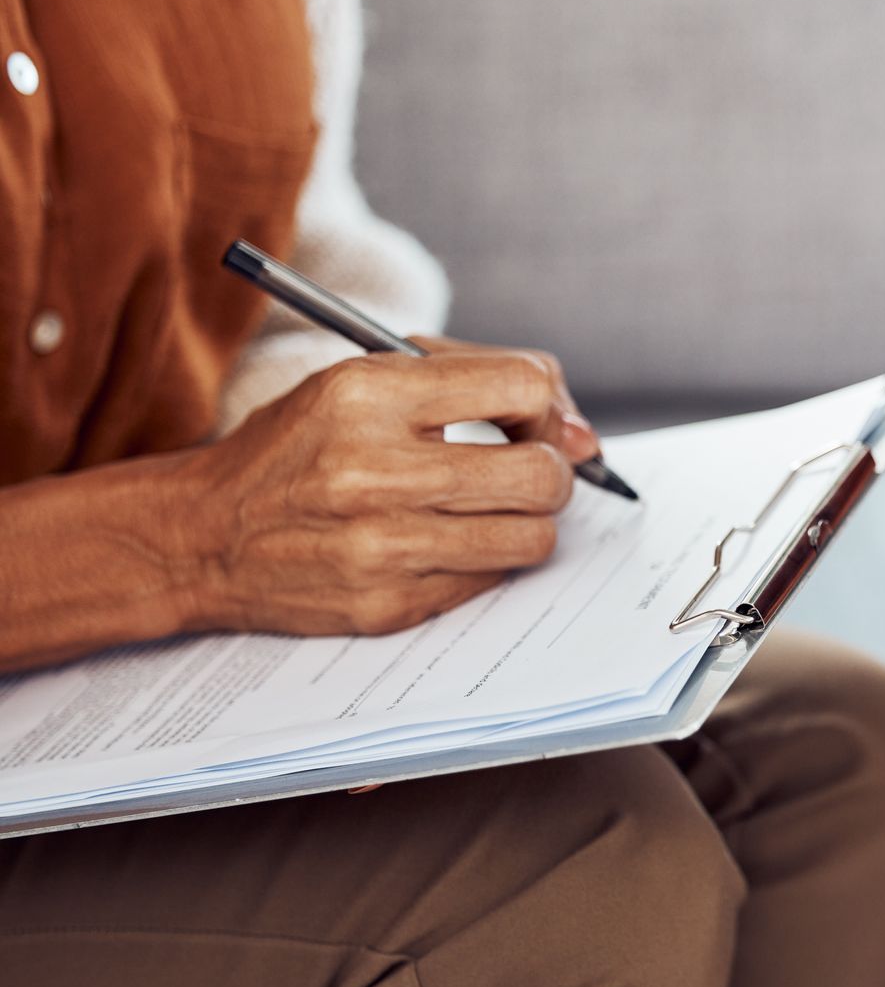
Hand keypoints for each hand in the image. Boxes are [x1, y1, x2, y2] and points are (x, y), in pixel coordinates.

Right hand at [179, 345, 602, 636]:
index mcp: (367, 395)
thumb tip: (580, 432)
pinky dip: (484, 560)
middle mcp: (373, 470)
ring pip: (532, 538)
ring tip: (488, 509)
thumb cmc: (297, 451)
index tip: (532, 418)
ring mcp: (380, 547)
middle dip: (551, 472)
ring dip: (527, 522)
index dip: (546, 403)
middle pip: (541, 474)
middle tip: (524, 471)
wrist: (202, 537)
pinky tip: (444, 543)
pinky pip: (489, 581)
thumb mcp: (361, 382)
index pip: (521, 385)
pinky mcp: (387, 605)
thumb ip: (471, 381)